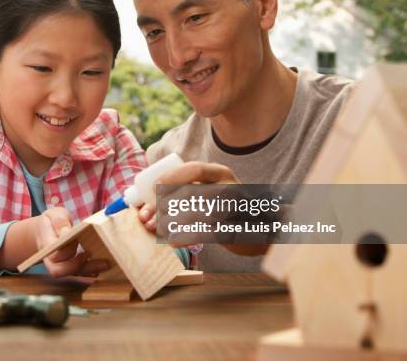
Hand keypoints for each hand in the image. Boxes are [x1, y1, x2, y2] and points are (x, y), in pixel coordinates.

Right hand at [34, 207, 107, 277]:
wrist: (45, 231)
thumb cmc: (51, 221)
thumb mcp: (54, 215)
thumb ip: (60, 222)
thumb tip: (66, 233)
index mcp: (46, 246)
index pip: (55, 255)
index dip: (66, 250)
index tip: (77, 240)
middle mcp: (51, 260)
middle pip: (60, 270)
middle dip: (78, 265)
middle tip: (92, 255)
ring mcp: (60, 265)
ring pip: (72, 273)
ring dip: (89, 270)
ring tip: (104, 263)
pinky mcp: (70, 267)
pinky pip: (80, 272)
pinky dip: (91, 271)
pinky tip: (102, 266)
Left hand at [138, 161, 266, 255]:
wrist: (262, 232)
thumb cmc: (227, 211)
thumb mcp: (212, 192)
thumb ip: (188, 191)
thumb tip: (148, 204)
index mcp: (221, 174)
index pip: (194, 169)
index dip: (171, 177)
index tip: (153, 189)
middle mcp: (230, 187)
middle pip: (191, 193)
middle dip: (164, 205)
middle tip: (147, 217)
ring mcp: (235, 209)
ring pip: (196, 213)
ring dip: (172, 222)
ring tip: (157, 229)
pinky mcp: (236, 230)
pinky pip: (206, 233)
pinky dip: (186, 237)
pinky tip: (173, 241)